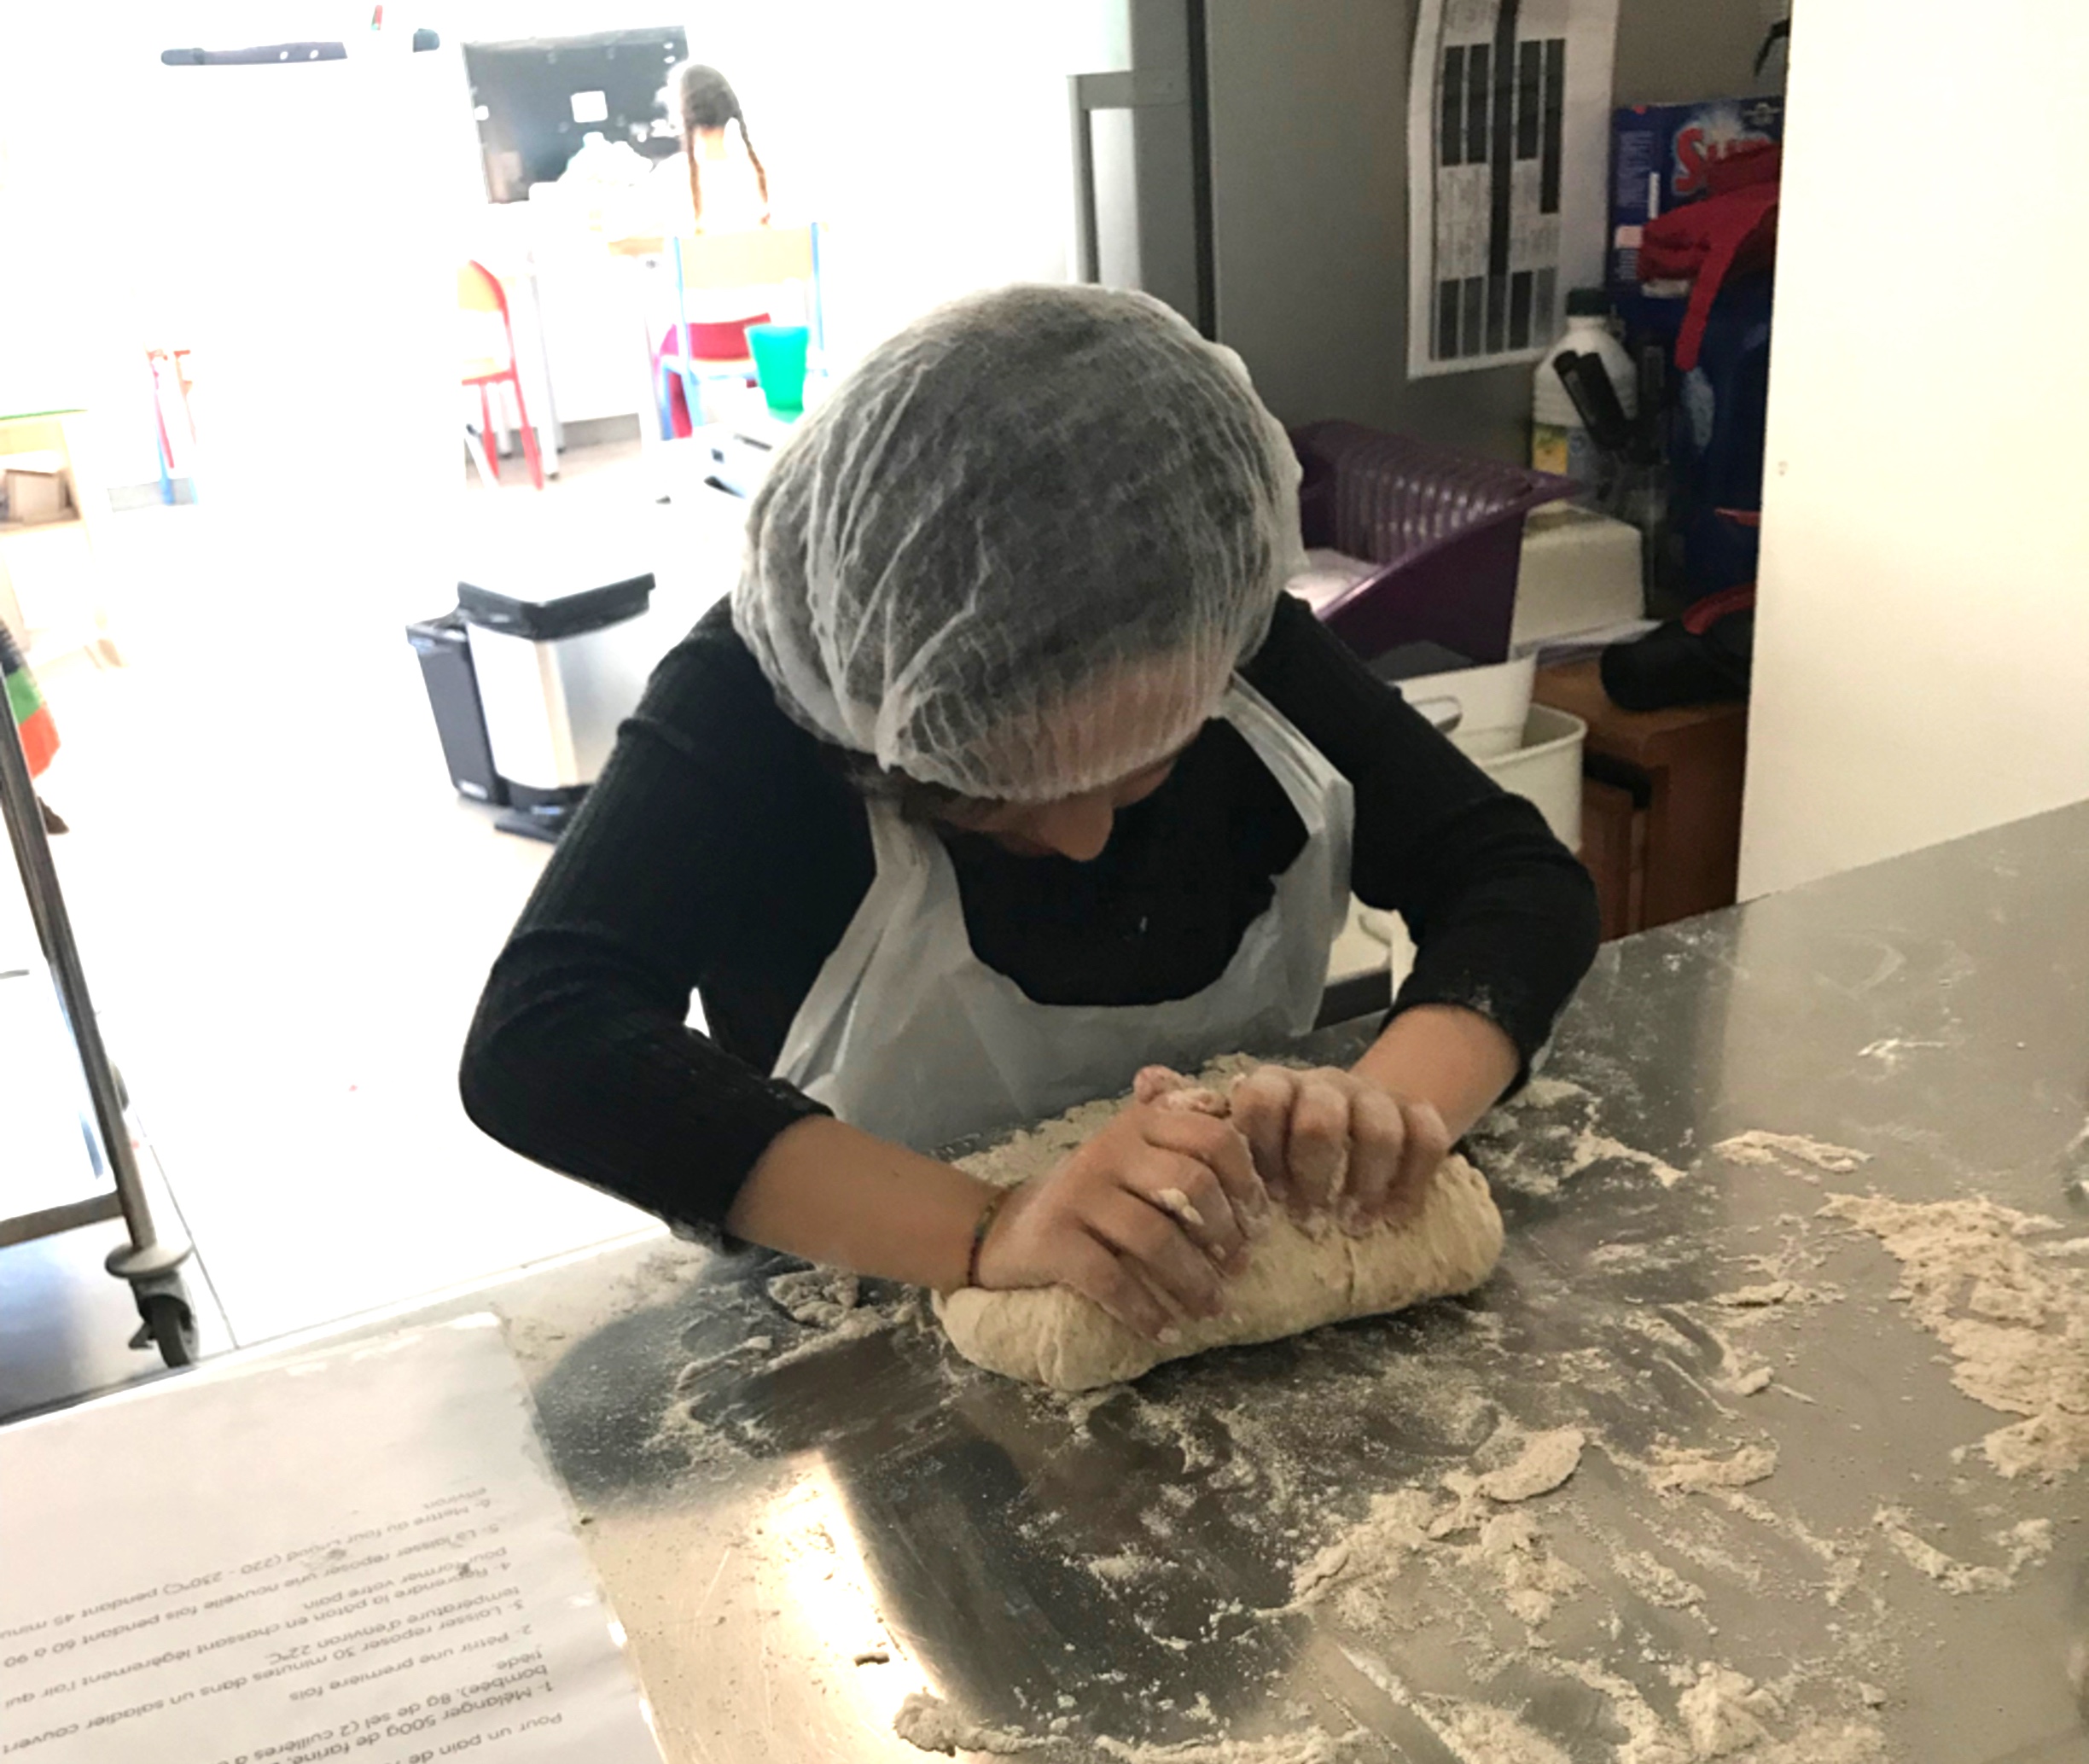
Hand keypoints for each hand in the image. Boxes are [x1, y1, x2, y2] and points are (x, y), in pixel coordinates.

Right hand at [973, 1078, 1267, 1338]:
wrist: (1003, 1230)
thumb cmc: (1090, 1199)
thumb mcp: (1133, 1159)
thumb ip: (1184, 1146)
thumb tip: (1258, 1162)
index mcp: (1139, 1124)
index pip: (1213, 1135)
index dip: (1247, 1182)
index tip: (1260, 1222)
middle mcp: (1109, 1149)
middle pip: (1191, 1184)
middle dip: (1225, 1234)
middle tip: (1238, 1270)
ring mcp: (1078, 1193)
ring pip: (1156, 1237)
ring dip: (1193, 1282)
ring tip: (1210, 1310)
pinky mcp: (1053, 1239)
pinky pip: (1111, 1279)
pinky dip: (1144, 1311)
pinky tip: (1163, 1331)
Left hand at [1228, 1065, 1449, 1233]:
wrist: (1352, 1113)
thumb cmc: (1288, 1150)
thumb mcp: (1257, 1149)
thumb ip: (1238, 1163)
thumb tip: (1213, 1209)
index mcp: (1276, 1087)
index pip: (1262, 1099)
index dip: (1263, 1149)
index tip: (1267, 1197)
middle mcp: (1323, 1084)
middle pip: (1320, 1118)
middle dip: (1314, 1175)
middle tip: (1309, 1219)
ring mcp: (1373, 1094)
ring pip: (1378, 1129)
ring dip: (1366, 1183)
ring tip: (1354, 1225)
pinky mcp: (1416, 1109)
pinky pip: (1428, 1137)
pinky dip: (1414, 1181)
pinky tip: (1397, 1217)